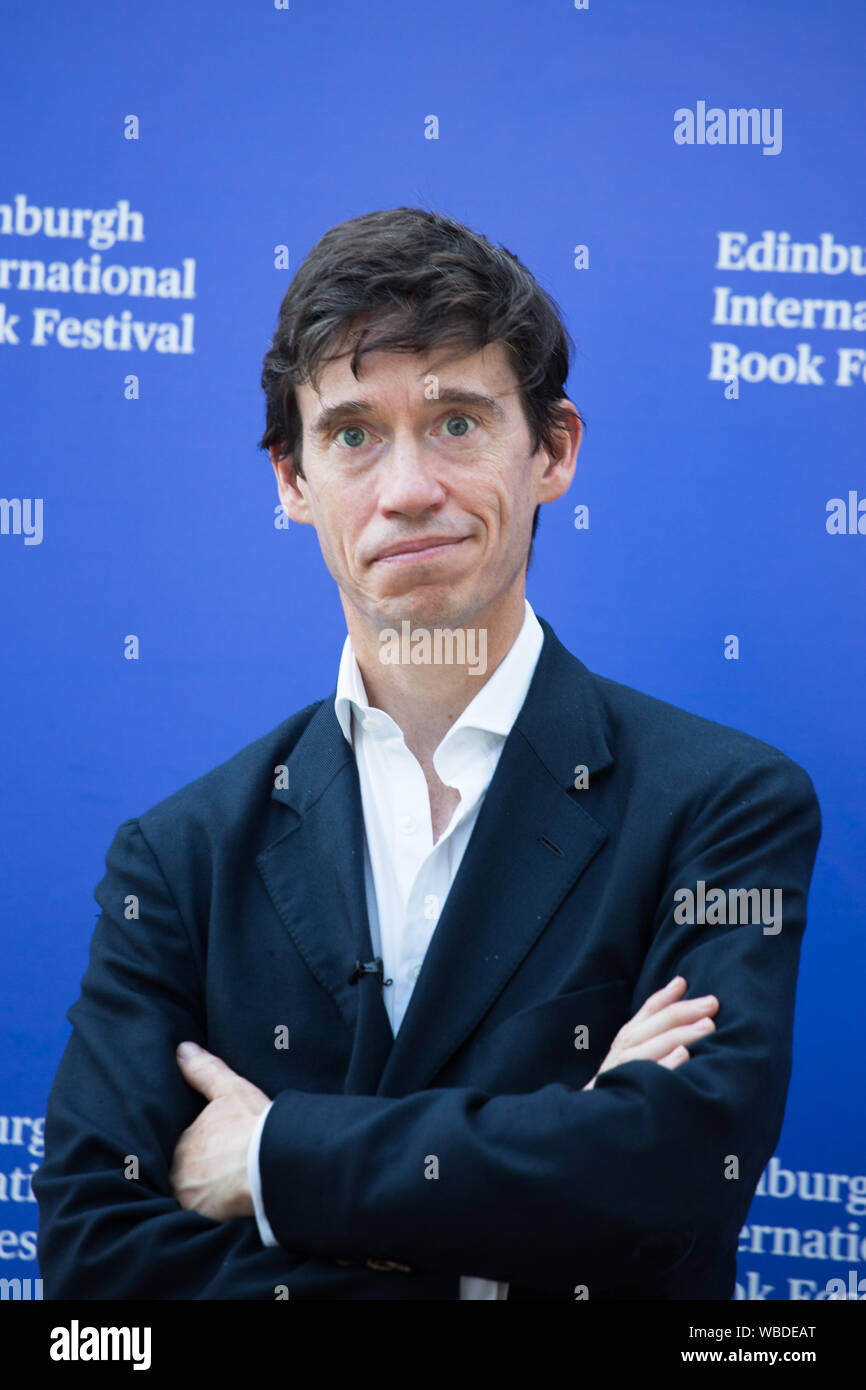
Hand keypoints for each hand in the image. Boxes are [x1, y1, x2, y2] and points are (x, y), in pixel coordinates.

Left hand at [170, 1042, 270, 1220]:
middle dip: (196, 1173)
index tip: (214, 1151)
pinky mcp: (202, 1219)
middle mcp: (178, 1171)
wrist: (272, 1163)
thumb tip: (182, 1049)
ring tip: (219, 1194)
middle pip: (184, 1173)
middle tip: (217, 1173)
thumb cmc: (253, 1124)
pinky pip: (200, 1217)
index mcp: (184, 1141)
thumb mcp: (230, 1089)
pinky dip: (209, 1214)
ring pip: (191, 1195)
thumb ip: (204, 1070)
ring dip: (200, 1194)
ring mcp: (188, 1197)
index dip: (199, 1149)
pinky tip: (223, 1212)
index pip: (185, 1147)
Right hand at [582, 976, 717, 1090]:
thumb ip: (653, 1017)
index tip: (688, 983)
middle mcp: (625, 1050)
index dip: (669, 996)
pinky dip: (666, 1064)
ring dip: (680, 1034)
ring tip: (707, 1026)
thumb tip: (680, 983)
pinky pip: (649, 1076)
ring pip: (653, 1047)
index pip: (649, 1010)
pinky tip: (684, 1055)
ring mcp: (626, 1070)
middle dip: (684, 1012)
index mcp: (628, 1037)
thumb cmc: (623, 1077)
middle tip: (712, 1004)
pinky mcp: (628, 1092)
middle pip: (655, 1025)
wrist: (595, 1117)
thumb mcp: (634, 1045)